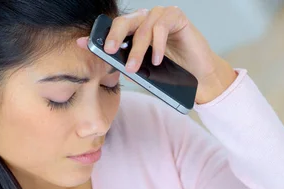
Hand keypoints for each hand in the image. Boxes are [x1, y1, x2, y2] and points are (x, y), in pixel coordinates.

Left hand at [87, 8, 237, 103]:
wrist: (200, 77)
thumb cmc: (172, 72)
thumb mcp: (144, 70)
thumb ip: (125, 62)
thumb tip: (105, 62)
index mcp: (135, 30)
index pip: (113, 29)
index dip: (98, 35)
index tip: (83, 44)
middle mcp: (146, 19)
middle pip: (124, 22)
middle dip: (114, 36)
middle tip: (110, 51)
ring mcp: (161, 16)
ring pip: (142, 27)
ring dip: (137, 49)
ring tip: (135, 67)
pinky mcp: (176, 17)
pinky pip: (161, 25)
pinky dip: (156, 44)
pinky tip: (157, 59)